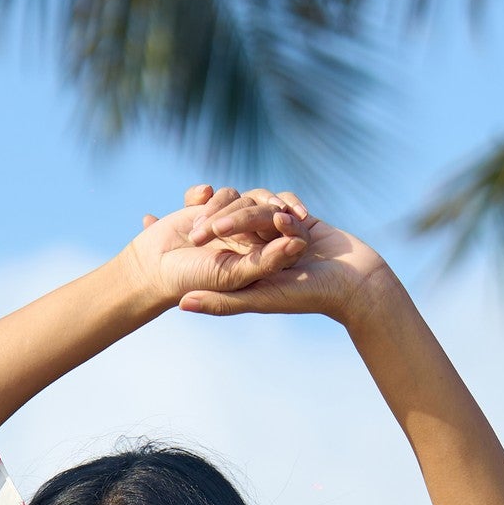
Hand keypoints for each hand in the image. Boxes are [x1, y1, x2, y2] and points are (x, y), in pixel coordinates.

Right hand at [123, 184, 307, 315]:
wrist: (152, 269)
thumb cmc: (195, 278)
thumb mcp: (234, 274)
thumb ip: (268, 262)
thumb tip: (299, 243)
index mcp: (263, 256)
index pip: (289, 233)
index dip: (290, 223)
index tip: (285, 219)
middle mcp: (251, 236)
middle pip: (267, 207)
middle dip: (248, 212)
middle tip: (234, 217)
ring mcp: (230, 219)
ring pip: (240, 197)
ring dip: (218, 212)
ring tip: (195, 237)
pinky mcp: (210, 205)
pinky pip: (219, 191)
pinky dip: (203, 196)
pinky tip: (195, 200)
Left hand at [174, 189, 390, 324]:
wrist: (355, 285)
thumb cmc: (307, 296)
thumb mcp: (258, 298)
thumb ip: (221, 301)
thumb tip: (180, 304)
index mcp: (240, 263)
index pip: (204, 240)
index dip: (178, 230)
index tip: (148, 221)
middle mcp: (254, 245)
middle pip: (229, 216)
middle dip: (224, 213)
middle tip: (217, 220)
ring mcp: (276, 230)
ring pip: (256, 205)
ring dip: (263, 215)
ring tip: (276, 223)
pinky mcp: (299, 218)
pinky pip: (285, 200)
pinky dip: (289, 209)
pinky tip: (299, 220)